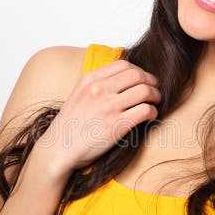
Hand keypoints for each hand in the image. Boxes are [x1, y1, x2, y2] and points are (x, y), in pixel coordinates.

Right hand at [33, 59, 161, 173]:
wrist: (58, 150)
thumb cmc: (69, 126)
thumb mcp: (78, 95)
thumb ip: (97, 84)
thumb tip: (122, 79)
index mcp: (89, 79)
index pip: (124, 65)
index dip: (140, 71)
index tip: (144, 80)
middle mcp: (99, 90)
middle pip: (138, 75)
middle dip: (152, 81)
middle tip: (155, 90)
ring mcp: (108, 107)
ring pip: (145, 91)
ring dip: (155, 96)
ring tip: (155, 103)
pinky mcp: (116, 125)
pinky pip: (145, 111)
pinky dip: (153, 112)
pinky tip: (150, 116)